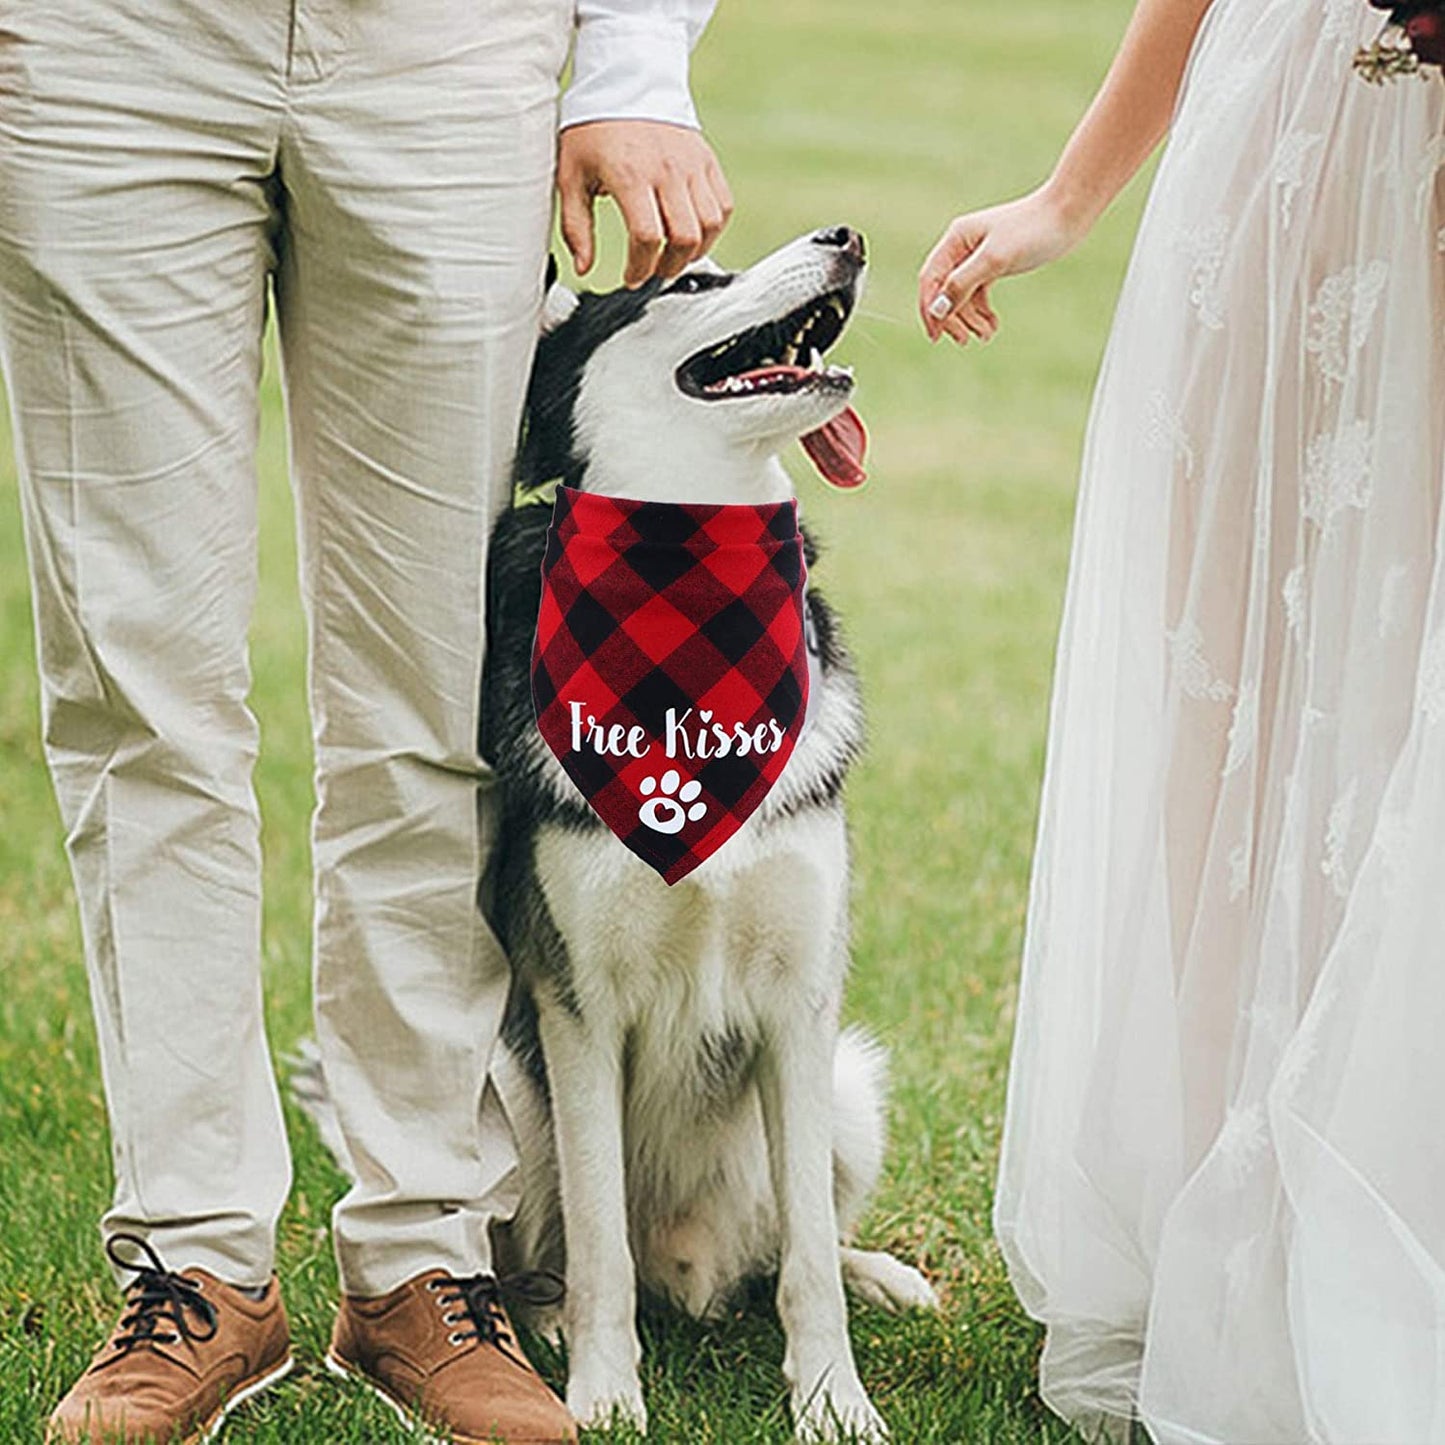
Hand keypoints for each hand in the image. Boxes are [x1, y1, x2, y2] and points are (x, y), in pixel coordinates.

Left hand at [558, 120, 733, 287]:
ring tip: (674, 257)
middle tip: (653, 271)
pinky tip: (692, 234)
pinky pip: (723, 205)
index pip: (647, 237)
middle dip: (668, 266)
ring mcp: (691, 164)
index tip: (631, 278)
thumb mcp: (571, 176)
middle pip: (684, 237)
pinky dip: (712, 229)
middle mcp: (666, 169)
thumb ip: (576, 226)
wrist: (625, 80)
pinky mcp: (706, 160)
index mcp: (630, 174)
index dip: (641, 267)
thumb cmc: (593, 131)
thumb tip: (583, 267)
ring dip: (694, 252)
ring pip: (709, 225)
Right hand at [918, 186, 1086, 345]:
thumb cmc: (1032, 230)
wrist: (1068, 214)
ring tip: (987, 335)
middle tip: (966, 341)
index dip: (929, 310)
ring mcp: (977, 256)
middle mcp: (962, 247)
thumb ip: (962, 284)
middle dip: (953, 318)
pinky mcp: (994, 264)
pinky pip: (978, 293)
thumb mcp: (994, 260)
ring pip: (962, 296)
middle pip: (945, 291)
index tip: (936, 337)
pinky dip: (982, 312)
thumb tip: (937, 309)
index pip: (931, 279)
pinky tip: (993, 325)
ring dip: (970, 319)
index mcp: (956, 240)